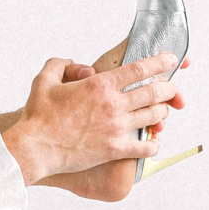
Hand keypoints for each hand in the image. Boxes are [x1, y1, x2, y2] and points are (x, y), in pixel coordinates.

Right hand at [0, 52, 182, 186]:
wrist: (35, 148)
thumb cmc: (38, 117)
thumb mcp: (45, 80)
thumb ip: (61, 64)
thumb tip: (78, 66)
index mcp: (100, 84)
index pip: (140, 69)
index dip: (160, 62)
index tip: (170, 60)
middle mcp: (113, 104)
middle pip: (154, 92)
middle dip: (169, 88)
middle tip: (172, 88)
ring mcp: (116, 128)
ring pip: (153, 116)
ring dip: (162, 112)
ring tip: (163, 112)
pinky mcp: (114, 149)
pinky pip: (144, 147)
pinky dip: (153, 144)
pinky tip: (154, 143)